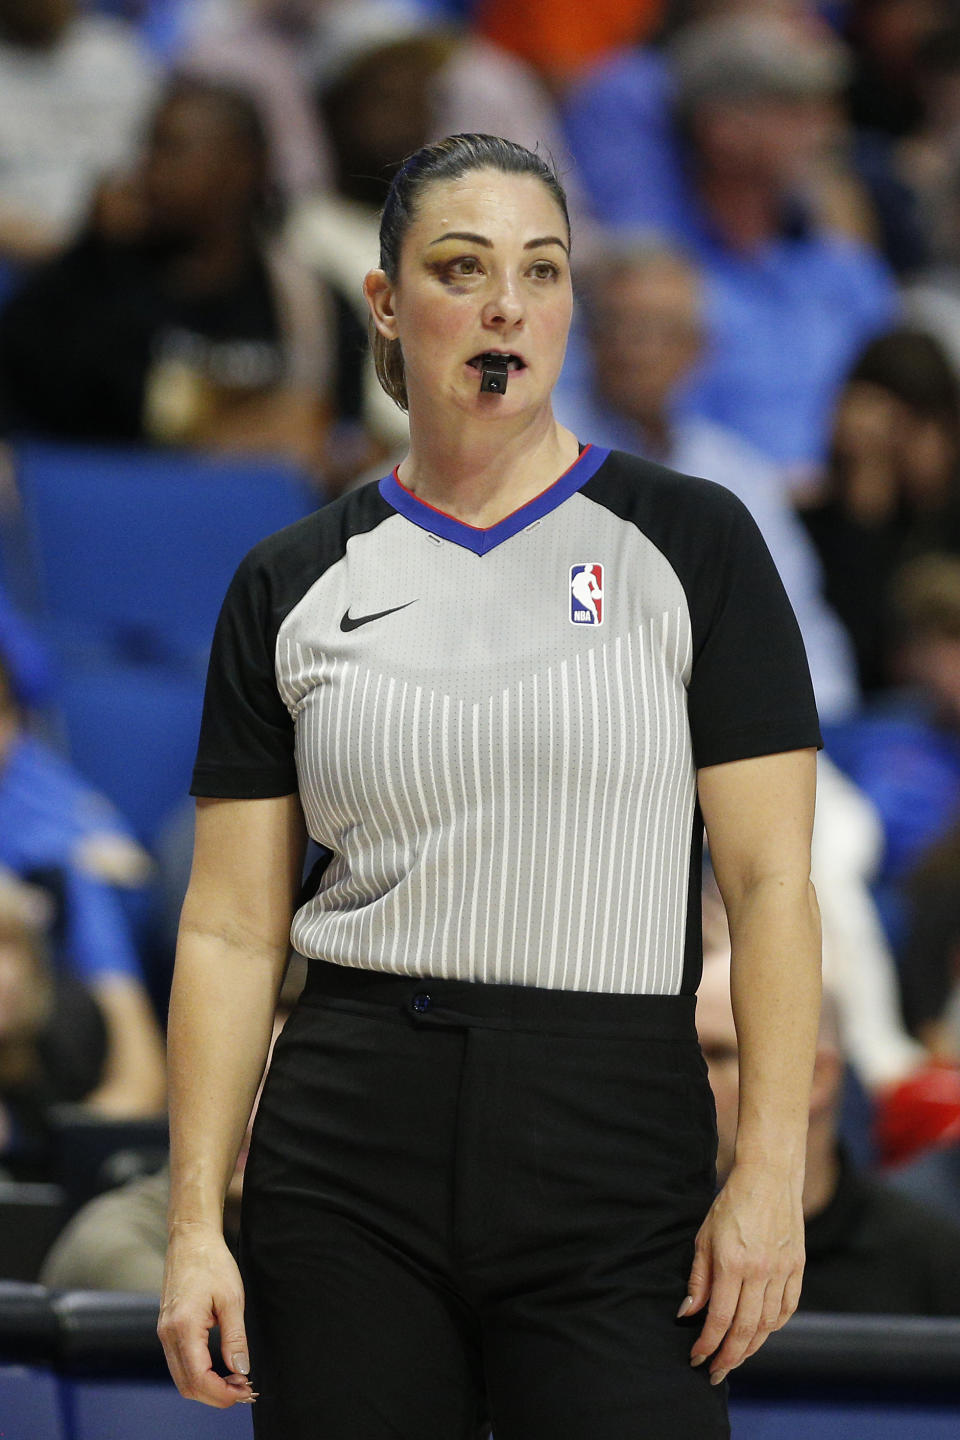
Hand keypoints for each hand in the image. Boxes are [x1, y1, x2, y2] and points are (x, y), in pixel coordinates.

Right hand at [158, 1224, 256, 1407]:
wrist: (191, 1239)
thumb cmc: (212, 1262)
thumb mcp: (232, 1299)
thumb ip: (235, 1338)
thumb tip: (241, 1371)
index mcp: (183, 1327)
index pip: (199, 1378)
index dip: (222, 1393)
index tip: (245, 1391)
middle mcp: (168, 1335)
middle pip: (187, 1386)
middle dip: (216, 1395)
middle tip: (244, 1390)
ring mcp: (164, 1333)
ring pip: (182, 1378)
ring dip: (208, 1387)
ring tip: (236, 1381)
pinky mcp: (167, 1330)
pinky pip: (180, 1364)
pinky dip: (199, 1374)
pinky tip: (220, 1369)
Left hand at [678, 1161, 804, 1384]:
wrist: (769, 1178)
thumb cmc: (731, 1204)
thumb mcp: (705, 1236)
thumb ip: (699, 1278)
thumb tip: (688, 1313)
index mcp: (732, 1262)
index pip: (719, 1317)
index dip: (708, 1343)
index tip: (697, 1358)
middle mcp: (760, 1270)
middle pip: (746, 1328)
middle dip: (729, 1356)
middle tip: (715, 1372)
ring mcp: (783, 1270)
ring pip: (768, 1324)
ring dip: (751, 1346)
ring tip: (735, 1356)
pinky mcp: (798, 1267)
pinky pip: (787, 1308)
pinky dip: (774, 1326)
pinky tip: (761, 1333)